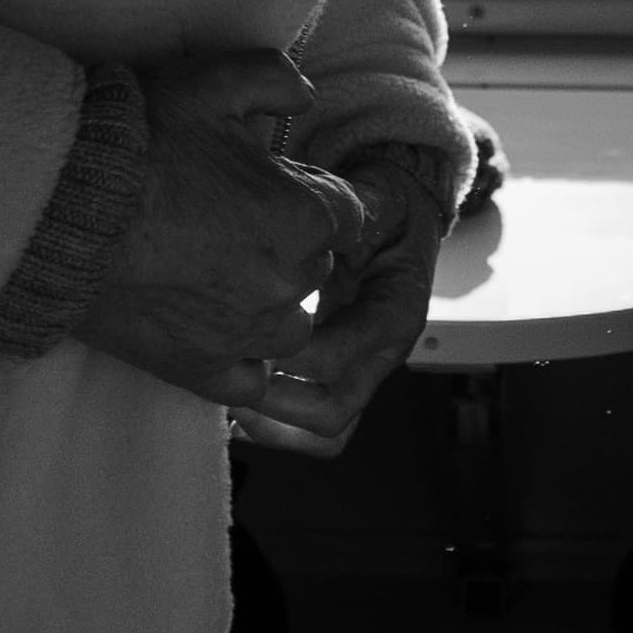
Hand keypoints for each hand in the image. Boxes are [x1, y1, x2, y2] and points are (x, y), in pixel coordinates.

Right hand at [73, 51, 369, 406]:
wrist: (54, 210)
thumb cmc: (134, 143)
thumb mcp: (210, 83)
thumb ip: (274, 78)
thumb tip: (305, 94)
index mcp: (302, 218)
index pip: (348, 212)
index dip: (311, 192)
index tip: (275, 183)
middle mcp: (287, 283)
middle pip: (317, 266)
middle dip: (289, 242)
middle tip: (230, 217)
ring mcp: (245, 334)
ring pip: (292, 326)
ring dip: (271, 300)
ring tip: (223, 272)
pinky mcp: (201, 371)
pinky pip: (251, 381)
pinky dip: (245, 360)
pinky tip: (221, 333)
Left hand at [230, 151, 450, 457]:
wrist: (403, 226)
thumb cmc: (384, 211)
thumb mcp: (376, 200)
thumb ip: (353, 208)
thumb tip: (326, 213)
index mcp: (394, 312)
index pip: (339, 355)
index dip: (287, 354)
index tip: (246, 333)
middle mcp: (384, 355)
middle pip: (333, 412)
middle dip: (273, 402)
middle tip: (229, 373)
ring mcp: (364, 373)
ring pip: (326, 432)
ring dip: (273, 425)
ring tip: (229, 396)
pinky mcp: (345, 380)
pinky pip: (313, 427)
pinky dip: (276, 426)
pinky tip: (237, 401)